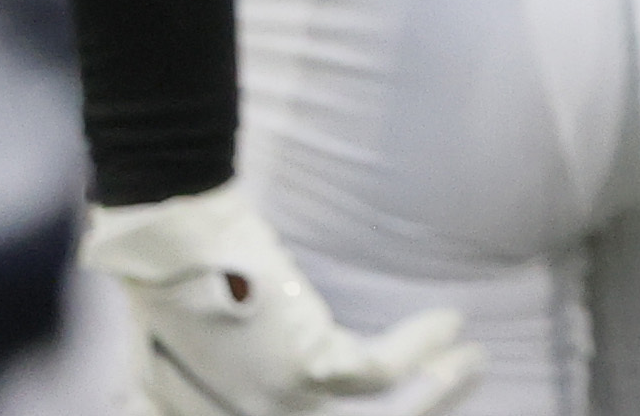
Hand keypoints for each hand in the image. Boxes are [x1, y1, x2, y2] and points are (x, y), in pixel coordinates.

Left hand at [81, 184, 480, 412]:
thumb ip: (190, 391)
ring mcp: (276, 406)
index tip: (416, 398)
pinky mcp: (300, 367)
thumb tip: (212, 390)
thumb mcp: (168, 361)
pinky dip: (421, 348)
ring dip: (436, 391)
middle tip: (464, 374)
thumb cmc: (170, 284)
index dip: (385, 413)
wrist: (169, 241)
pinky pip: (381, 371)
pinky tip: (448, 324)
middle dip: (422, 409)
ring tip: (471, 360)